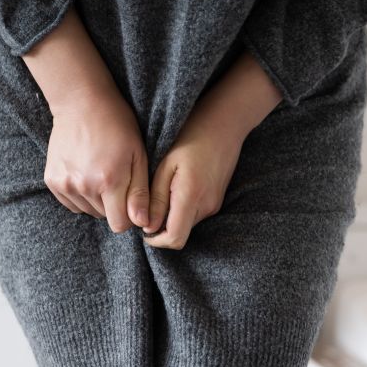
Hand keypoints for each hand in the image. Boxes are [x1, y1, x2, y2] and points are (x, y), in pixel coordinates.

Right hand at [45, 94, 149, 230]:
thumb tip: (142, 223)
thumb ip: (140, 192)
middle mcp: (84, 185)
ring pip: (87, 211)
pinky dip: (80, 196)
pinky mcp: (51, 180)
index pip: (119, 224)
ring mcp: (65, 183)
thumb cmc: (117, 126)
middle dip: (113, 205)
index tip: (131, 200)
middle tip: (115, 177)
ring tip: (99, 173)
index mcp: (109, 181)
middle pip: (104, 217)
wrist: (81, 103)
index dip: (129, 216)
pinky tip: (85, 174)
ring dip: (96, 200)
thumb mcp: (138, 155)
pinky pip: (71, 204)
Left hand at [139, 104, 244, 248]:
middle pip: (180, 234)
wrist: (223, 125)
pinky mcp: (216, 201)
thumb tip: (147, 227)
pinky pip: (195, 215)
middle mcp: (206, 206)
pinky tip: (174, 188)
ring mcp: (214, 205)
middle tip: (147, 207)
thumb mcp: (165, 165)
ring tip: (161, 192)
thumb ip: (156, 198)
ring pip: (186, 225)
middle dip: (161, 228)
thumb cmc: (190, 137)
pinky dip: (181, 210)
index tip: (143, 230)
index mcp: (191, 196)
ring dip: (171, 217)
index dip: (156, 240)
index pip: (175, 238)